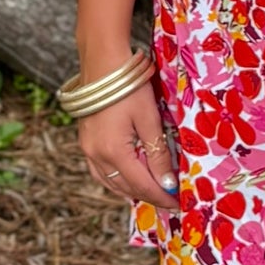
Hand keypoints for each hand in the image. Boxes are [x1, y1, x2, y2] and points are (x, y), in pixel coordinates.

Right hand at [77, 80, 181, 213]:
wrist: (102, 60)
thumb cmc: (129, 86)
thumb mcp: (149, 118)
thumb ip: (157, 153)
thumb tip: (168, 183)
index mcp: (114, 152)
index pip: (142, 185)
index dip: (162, 197)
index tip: (178, 204)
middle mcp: (96, 155)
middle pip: (126, 187)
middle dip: (149, 196)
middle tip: (170, 200)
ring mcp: (87, 149)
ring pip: (111, 183)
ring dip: (132, 190)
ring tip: (153, 193)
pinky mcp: (85, 141)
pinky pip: (100, 172)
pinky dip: (116, 180)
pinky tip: (128, 179)